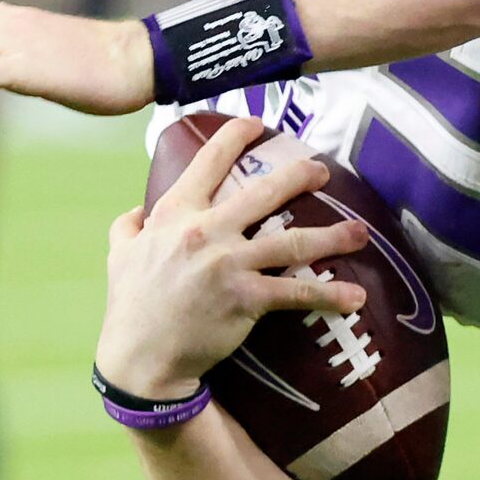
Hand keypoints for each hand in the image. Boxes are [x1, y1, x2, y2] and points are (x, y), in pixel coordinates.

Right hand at [94, 117, 368, 396]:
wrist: (141, 356)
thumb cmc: (131, 305)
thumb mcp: (119, 254)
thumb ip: (130, 226)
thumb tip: (139, 209)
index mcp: (174, 214)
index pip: (207, 164)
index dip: (234, 137)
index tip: (256, 123)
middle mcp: (205, 231)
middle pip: (263, 193)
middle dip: (300, 177)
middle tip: (323, 171)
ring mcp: (229, 264)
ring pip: (293, 242)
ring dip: (333, 236)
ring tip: (360, 232)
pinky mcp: (247, 298)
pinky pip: (297, 293)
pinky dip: (330, 294)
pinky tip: (355, 297)